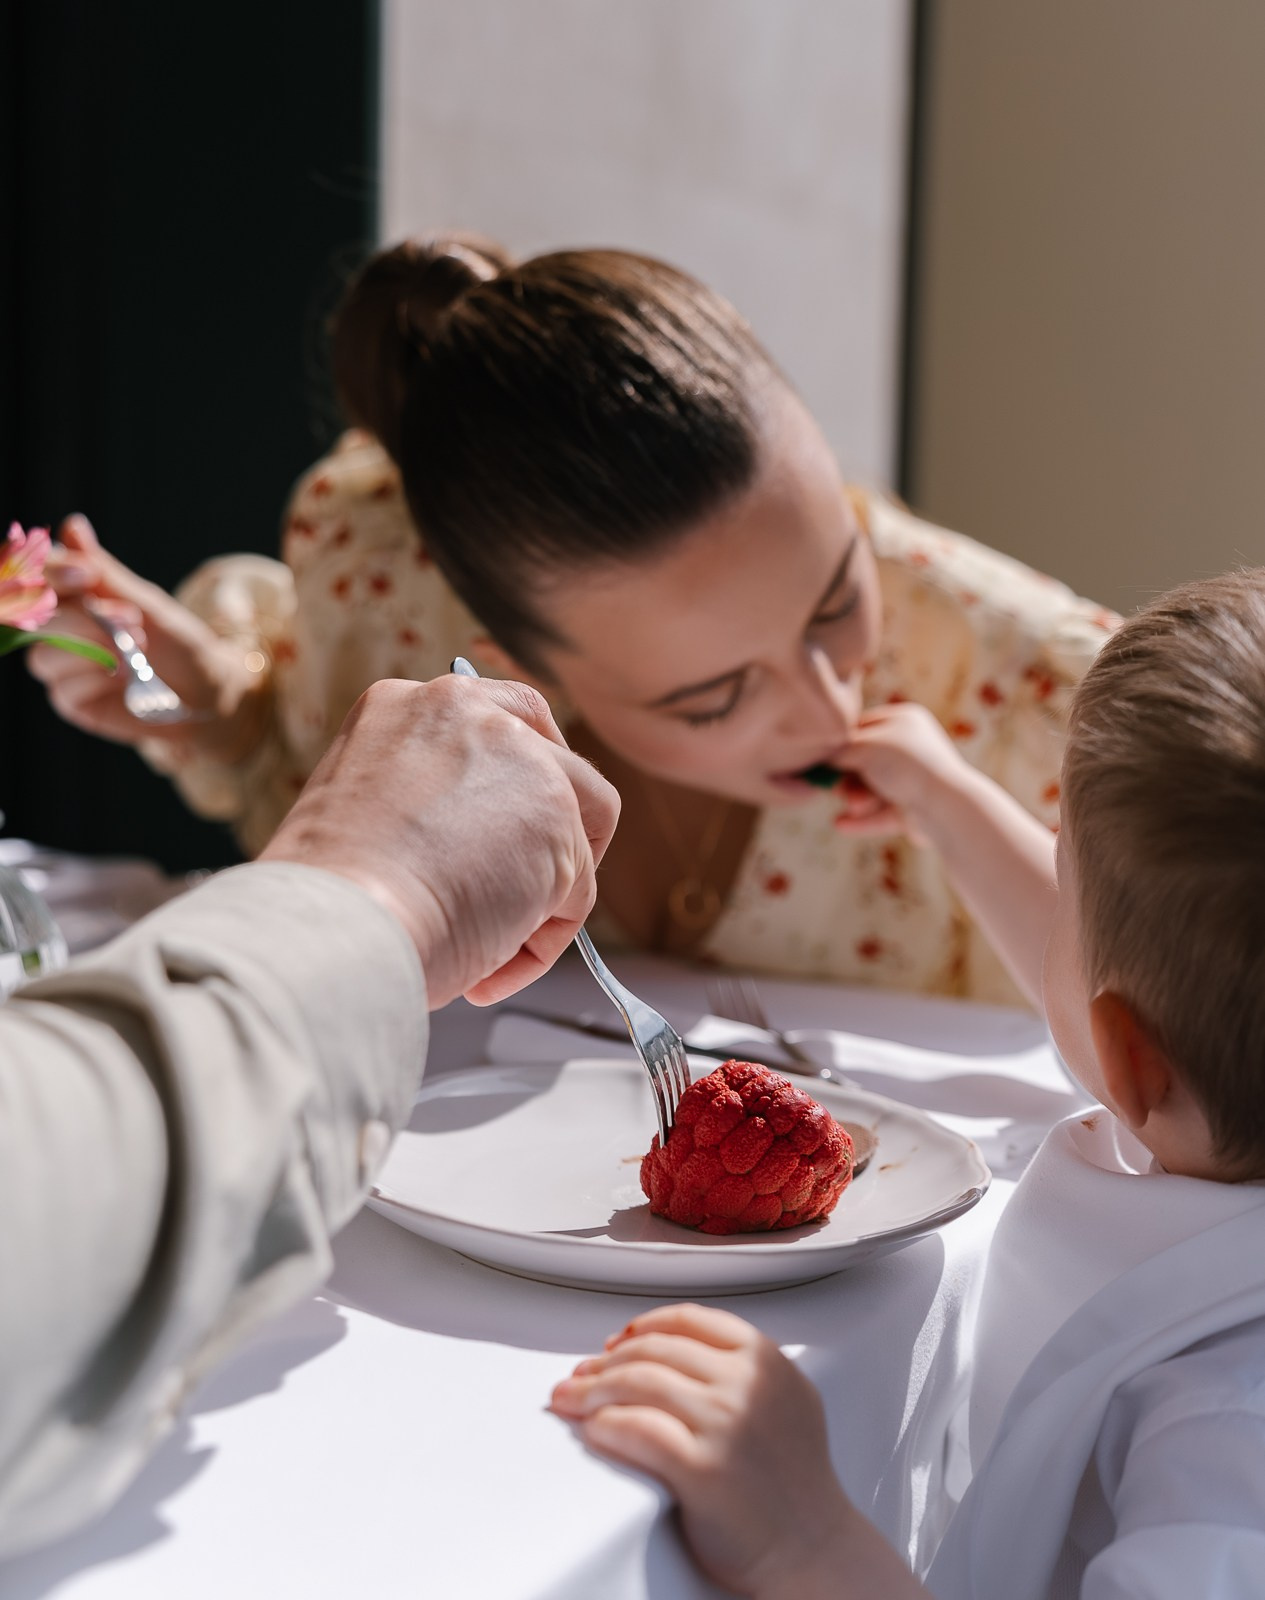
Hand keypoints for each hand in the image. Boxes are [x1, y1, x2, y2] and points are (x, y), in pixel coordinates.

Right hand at [28, 515, 266, 759]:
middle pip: (32, 619)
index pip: (36, 577)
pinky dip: (98, 678)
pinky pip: (64, 689)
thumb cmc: (177, 641)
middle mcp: (57, 631)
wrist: (208, 690)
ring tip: (138, 644)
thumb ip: (105, 572)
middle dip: (80, 616)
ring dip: (91, 648)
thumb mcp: (146, 603)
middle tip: (130, 615)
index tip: (86, 572)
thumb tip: (73, 526)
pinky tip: (129, 676)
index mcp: (71, 597)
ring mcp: (61, 667)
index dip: (52, 572)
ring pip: (42, 655)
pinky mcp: (71, 701)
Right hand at [260, 675, 619, 1007]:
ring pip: (575, 828)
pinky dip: (542, 941)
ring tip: (487, 953)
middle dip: (560, 824)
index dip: (507, 787)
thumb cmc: (333, 906)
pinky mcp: (558, 809)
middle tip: (540, 888)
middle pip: (552, 755)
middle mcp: (463, 711)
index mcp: (403, 708)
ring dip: (544, 899)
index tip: (505, 834)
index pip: (488, 727)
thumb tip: (481, 854)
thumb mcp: (367, 827)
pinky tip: (488, 969)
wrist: (339, 926)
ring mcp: (517, 753)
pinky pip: (576, 889)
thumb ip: (427, 813)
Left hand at [549, 1304, 854, 1598]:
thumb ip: (743, 1366)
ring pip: (637, 1383)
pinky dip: (605, 1425)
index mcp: (764, 1358)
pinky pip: (635, 1430)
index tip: (618, 1341)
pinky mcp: (701, 1468)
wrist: (813, 1548)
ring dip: (593, 1390)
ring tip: (572, 1400)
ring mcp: (724, 1422)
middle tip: (582, 1375)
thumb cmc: (798, 1480)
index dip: (642, 1327)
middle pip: (654, 1349)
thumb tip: (671, 1350)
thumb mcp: (787, 1397)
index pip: (686, 1319)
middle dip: (607, 1361)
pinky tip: (593, 1429)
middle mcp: (745, 1383)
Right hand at [831, 702, 974, 846]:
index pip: (862, 727)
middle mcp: (910, 748)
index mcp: (904, 721)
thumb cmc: (906, 766)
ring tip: (853, 807)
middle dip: (848, 778)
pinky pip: (882, 815)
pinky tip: (840, 825)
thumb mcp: (863, 747)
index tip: (817, 757)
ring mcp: (913, 780)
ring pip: (872, 790)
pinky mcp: (914, 810)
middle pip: (864, 762)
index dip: (840, 743)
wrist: (946, 806)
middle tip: (834, 788)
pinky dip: (862, 821)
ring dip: (857, 799)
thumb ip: (837, 750)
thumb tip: (814, 757)